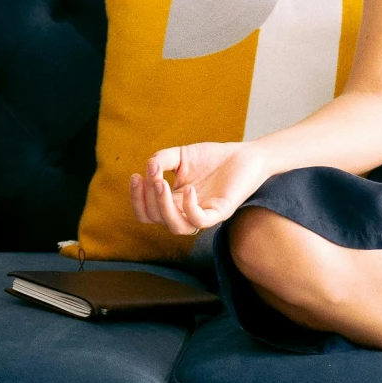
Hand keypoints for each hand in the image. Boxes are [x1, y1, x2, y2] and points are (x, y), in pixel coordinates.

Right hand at [129, 141, 272, 235]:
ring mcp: (203, 213)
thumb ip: (162, 159)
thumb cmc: (213, 158)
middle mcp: (186, 212)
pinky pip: (200, 221)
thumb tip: (149, 166)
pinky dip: (190, 207)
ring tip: (161, 183)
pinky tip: (189, 188)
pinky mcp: (221, 211)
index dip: (137, 199)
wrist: (245, 156)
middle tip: (153, 175)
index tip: (136, 176)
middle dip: (148, 198)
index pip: (148, 213)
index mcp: (174, 202)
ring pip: (177, 227)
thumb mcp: (181, 155)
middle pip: (157, 219)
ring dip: (163, 206)